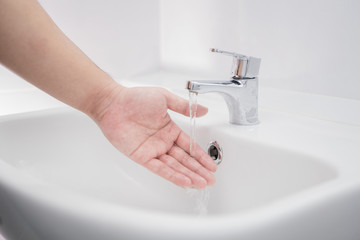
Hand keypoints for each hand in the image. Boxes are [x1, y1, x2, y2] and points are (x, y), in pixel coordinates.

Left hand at [89, 84, 216, 188]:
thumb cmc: (135, 98)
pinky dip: (173, 175)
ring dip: (189, 175)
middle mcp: (163, 142)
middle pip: (185, 160)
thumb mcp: (164, 98)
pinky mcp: (142, 157)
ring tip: (202, 184)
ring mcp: (153, 150)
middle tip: (211, 180)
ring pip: (175, 166)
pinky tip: (185, 181)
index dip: (201, 156)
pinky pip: (160, 168)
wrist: (113, 103)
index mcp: (170, 130)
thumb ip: (184, 107)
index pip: (190, 146)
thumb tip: (204, 110)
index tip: (212, 165)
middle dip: (199, 170)